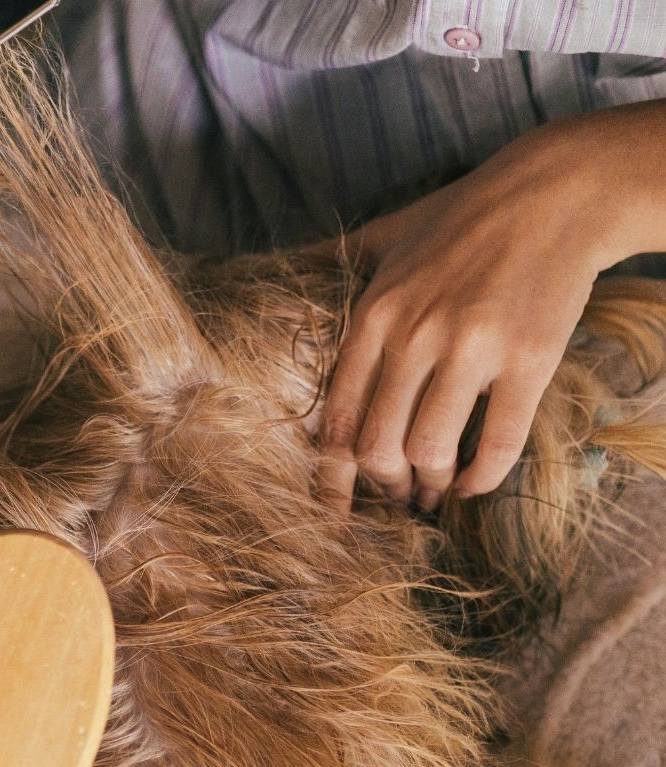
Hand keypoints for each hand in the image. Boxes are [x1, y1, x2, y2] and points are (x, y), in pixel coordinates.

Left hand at [318, 101, 665, 511]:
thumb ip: (337, 259)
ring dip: (429, 484)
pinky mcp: (529, 358)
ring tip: (435, 491)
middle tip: (397, 495)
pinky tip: (475, 485)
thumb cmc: (466, 215)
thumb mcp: (388, 234)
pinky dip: (482, 477)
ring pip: (429, 450)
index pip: (335, 416)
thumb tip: (284, 265)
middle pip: (376, 445)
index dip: (332, 473)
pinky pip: (498, 442)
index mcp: (373, 315)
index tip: (339, 501)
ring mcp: (472, 349)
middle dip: (384, 485)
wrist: (555, 192)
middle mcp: (413, 336)